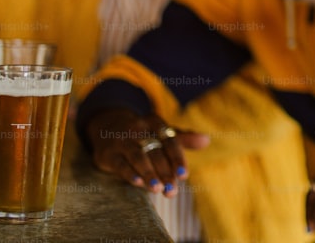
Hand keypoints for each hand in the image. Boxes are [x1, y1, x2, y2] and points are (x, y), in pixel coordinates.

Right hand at [86, 109, 209, 196]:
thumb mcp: (162, 133)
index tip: (183, 175)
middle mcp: (138, 129)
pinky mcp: (108, 154)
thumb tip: (206, 140)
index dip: (177, 158)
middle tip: (172, 191)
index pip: (170, 140)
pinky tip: (138, 184)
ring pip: (137, 156)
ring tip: (158, 189)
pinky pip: (120, 163)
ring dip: (148, 173)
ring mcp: (122, 141)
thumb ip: (184, 139)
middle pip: (155, 151)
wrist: (108, 127)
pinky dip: (129, 173)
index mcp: (155, 122)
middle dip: (165, 172)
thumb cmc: (144, 134)